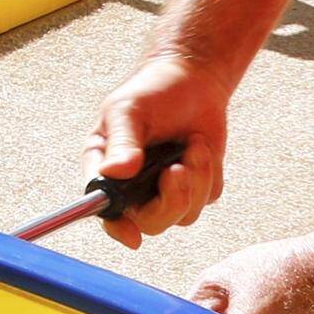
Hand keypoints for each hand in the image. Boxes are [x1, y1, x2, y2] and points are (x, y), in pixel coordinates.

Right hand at [90, 52, 233, 243]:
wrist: (192, 79)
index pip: (104, 209)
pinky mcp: (196, 188)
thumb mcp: (128, 110)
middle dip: (170, 201)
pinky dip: (209, 172)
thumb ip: (122, 142)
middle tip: (177, 170)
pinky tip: (199, 145)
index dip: (116, 226)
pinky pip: (207, 198)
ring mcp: (165, 190)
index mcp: (105, 169)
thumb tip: (115, 172)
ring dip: (195, 179)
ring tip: (192, 143)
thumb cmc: (151, 90)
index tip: (131, 234)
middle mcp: (133, 187)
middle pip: (149, 222)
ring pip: (183, 214)